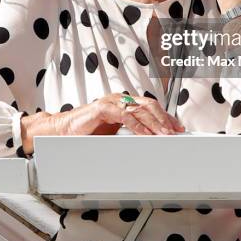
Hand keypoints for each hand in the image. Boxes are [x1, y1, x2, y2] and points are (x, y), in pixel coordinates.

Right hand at [21, 93, 184, 152]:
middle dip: (164, 119)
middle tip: (175, 132)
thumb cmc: (87, 132)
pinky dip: (137, 125)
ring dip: (155, 123)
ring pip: (139, 109)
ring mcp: (111, 101)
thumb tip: (152, 141)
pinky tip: (146, 134)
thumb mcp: (114, 132)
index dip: (165, 116)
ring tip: (165, 134)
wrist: (63, 131)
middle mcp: (119, 99)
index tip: (177, 128)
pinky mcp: (102, 107)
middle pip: (148, 106)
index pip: (150, 107)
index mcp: (123, 102)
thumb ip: (130, 132)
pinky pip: (124, 116)